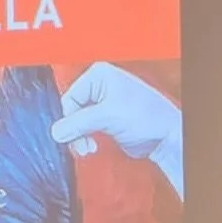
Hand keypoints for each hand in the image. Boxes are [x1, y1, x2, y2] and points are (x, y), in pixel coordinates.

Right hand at [50, 60, 182, 195]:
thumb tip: (56, 132)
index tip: (74, 137)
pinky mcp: (105, 119)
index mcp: (98, 75)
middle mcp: (98, 85)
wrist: (165, 135)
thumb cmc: (145, 117)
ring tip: (89, 148)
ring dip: (80, 138)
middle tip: (83, 146)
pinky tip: (93, 146)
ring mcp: (102, 103)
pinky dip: (87, 139)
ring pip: (77, 122)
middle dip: (76, 131)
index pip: (70, 98)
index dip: (70, 119)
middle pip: (72, 110)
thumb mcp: (107, 116)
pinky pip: (86, 129)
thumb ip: (79, 123)